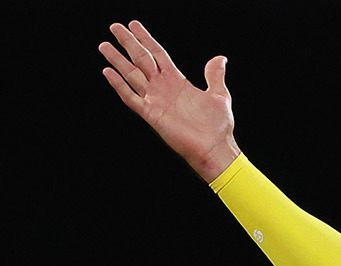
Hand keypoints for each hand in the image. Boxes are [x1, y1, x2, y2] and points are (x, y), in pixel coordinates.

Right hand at [99, 21, 240, 182]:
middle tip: (114, 26)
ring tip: (104, 46)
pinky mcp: (151, 115)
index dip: (146, 39)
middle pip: (142, 59)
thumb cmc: (218, 126)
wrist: (215, 148)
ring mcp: (156, 100)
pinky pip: (131, 98)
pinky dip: (119, 85)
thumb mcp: (219, 95)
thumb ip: (214, 76)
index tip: (134, 25)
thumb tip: (220, 58)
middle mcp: (163, 88)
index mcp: (177, 81)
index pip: (158, 54)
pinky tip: (108, 72)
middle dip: (128, 42)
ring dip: (118, 60)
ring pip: (132, 75)